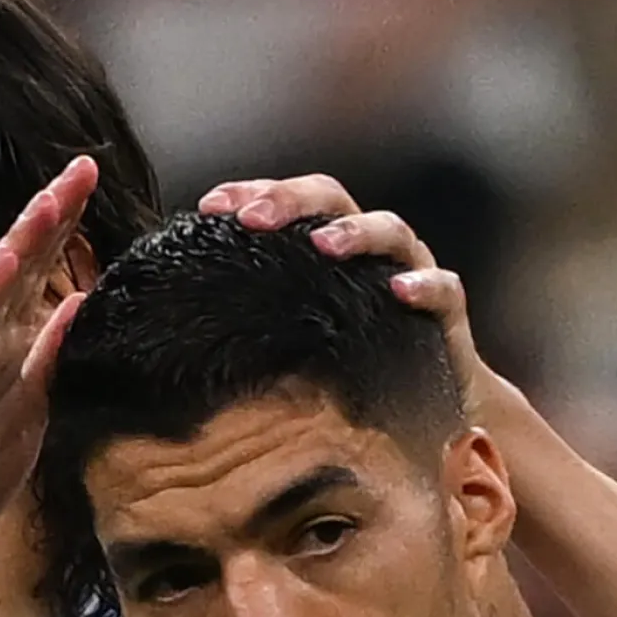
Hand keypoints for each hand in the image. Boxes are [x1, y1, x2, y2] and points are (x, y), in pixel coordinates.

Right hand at [0, 155, 98, 586]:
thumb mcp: (13, 435)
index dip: (63, 243)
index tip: (91, 194)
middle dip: (53, 221)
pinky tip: (8, 260)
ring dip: (26, 242)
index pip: (36, 290)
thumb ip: (39, 375)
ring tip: (57, 191)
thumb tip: (71, 316)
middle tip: (84, 165)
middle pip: (20, 276)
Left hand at [198, 175, 530, 437]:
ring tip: (324, 243)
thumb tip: (170, 327)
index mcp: (326, 251)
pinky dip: (424, 285)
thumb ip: (249, 324)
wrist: (424, 420)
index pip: (286, 205)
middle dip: (293, 202)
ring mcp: (412, 274)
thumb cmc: (345, 377)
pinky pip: (444, 290)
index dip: (250, 195)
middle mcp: (369, 252)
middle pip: (333, 202)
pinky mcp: (446, 315)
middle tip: (254, 218)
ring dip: (355, 233)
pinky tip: (399, 290)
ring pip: (391, 231)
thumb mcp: (289, 347)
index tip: (207, 207)